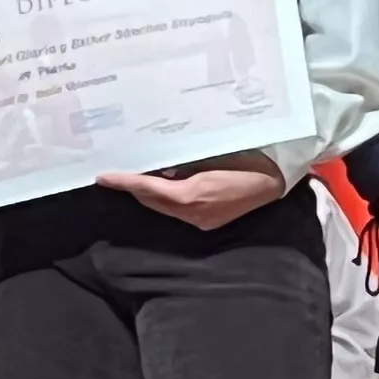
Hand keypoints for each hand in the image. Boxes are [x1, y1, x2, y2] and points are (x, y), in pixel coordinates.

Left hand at [96, 155, 288, 230]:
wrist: (273, 181)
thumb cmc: (246, 161)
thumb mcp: (211, 155)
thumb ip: (183, 163)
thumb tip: (160, 165)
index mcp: (193, 194)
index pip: (150, 188)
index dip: (125, 182)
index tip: (104, 177)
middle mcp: (193, 212)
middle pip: (153, 202)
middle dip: (133, 188)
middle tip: (115, 174)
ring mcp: (200, 221)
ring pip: (163, 209)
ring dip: (148, 194)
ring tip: (133, 178)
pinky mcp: (206, 223)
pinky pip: (177, 212)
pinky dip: (165, 199)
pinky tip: (161, 186)